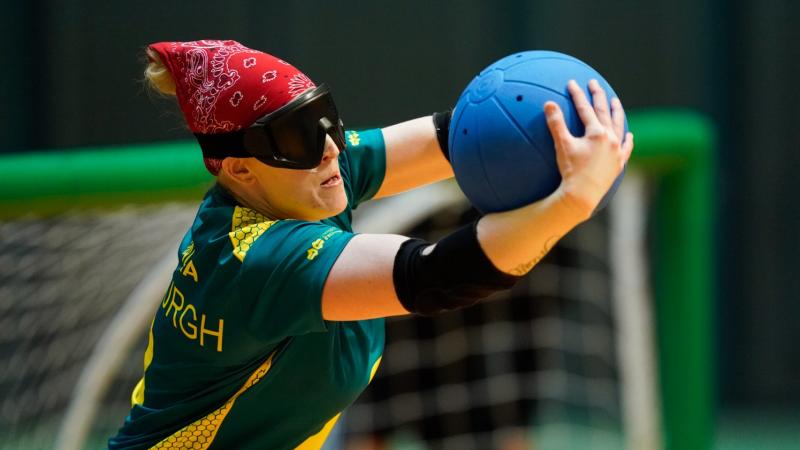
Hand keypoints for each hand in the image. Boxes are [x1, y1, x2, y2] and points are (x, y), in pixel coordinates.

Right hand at [544, 79, 633, 217]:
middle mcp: (610, 139)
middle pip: (605, 112)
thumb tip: (548, 103)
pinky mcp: (618, 164)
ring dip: (616, 112)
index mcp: (597, 133)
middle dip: (598, 96)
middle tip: (594, 83)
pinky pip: (626, 148)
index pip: (586, 108)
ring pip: (619, 126)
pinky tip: (628, 135)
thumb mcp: (562, 145)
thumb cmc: (571, 171)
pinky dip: (627, 140)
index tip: (572, 83)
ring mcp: (616, 151)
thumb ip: (556, 123)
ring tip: (615, 102)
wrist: (582, 196)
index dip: (577, 94)